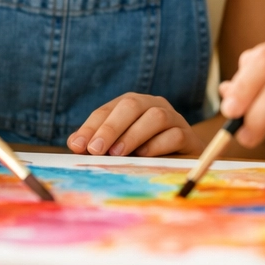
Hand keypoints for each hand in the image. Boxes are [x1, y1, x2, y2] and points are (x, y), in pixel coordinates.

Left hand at [67, 93, 203, 157]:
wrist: (183, 159)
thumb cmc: (145, 151)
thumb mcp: (119, 147)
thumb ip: (99, 143)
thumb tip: (74, 143)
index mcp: (132, 105)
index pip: (108, 110)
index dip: (91, 126)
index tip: (78, 146)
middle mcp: (153, 105)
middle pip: (132, 105)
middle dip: (111, 127)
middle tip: (96, 149)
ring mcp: (174, 118)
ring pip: (156, 116)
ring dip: (133, 134)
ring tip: (117, 154)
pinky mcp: (189, 137)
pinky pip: (175, 135)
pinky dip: (157, 145)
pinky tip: (143, 156)